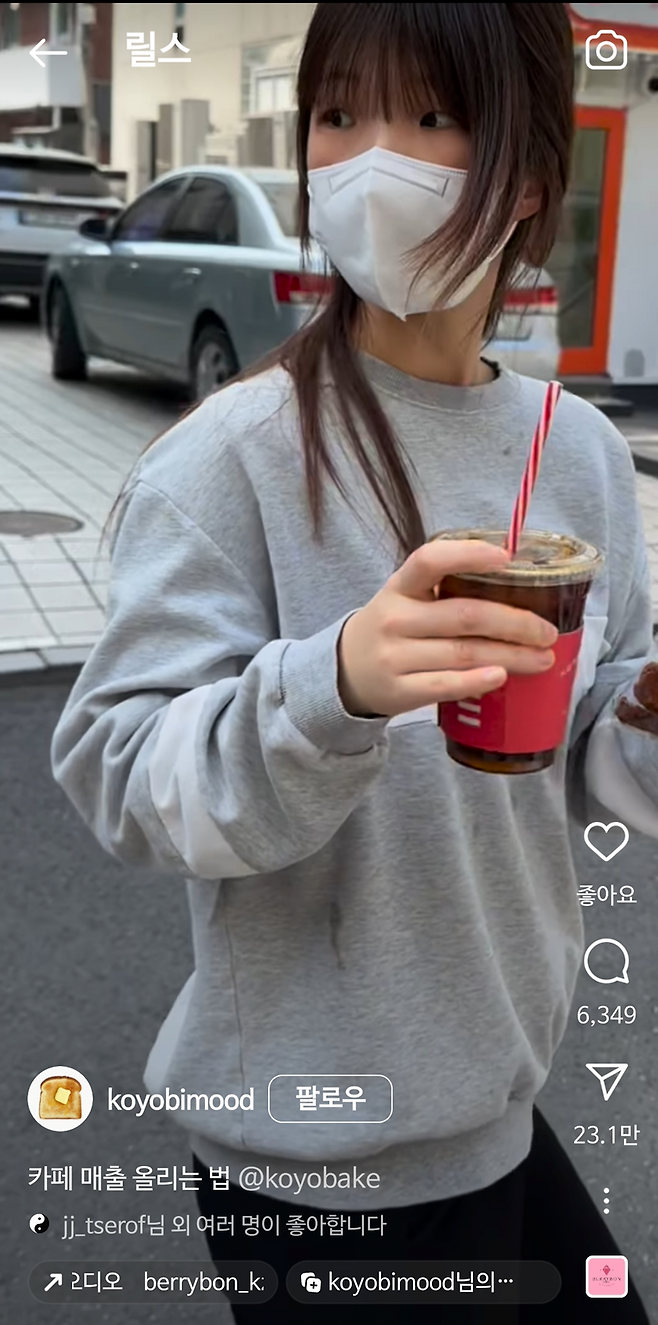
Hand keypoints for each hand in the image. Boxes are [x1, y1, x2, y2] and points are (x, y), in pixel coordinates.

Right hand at [338, 539, 558, 718]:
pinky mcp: (400, 691)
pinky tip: (501, 676)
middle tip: (547, 631)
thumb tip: (520, 588)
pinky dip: (477, 680)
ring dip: (511, 655)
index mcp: (399, 587)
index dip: (468, 555)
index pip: (429, 561)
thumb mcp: (405, 599)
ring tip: (542, 658)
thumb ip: (447, 591)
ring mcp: (394, 657)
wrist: (346, 671)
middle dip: (515, 622)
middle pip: (465, 616)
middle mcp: (395, 619)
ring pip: (464, 653)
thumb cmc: (393, 629)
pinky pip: (445, 685)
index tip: (507, 557)